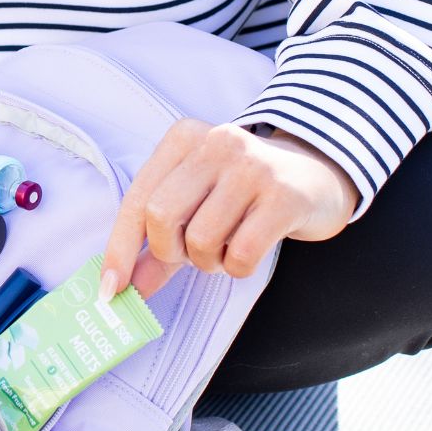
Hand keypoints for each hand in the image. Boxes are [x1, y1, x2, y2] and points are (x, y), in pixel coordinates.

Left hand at [100, 119, 358, 298]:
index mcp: (183, 139)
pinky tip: (250, 250)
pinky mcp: (284, 195)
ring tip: (228, 246)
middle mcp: (216, 142)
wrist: (320, 175)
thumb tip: (124, 287)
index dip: (120, 251)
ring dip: (210, 261)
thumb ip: (158, 245)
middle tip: (191, 255)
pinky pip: (241, 253)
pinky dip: (238, 267)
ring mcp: (252, 166)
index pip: (136, 201)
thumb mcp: (196, 208)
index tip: (111, 290)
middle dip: (170, 252)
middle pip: (161, 217)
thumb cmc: (244, 197)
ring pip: (201, 240)